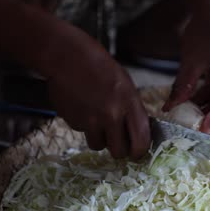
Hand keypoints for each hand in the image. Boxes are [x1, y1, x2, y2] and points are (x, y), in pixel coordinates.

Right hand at [41, 32, 149, 158]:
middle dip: (119, 150)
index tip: (137, 152)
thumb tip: (138, 135)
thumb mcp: (126, 86)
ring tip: (97, 119)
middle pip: (119, 152)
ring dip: (100, 138)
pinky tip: (83, 107)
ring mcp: (90, 120)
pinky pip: (83, 133)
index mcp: (129, 103)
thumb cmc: (101, 68)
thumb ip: (132, 111)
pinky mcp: (73, 121)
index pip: (141, 140)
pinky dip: (84, 126)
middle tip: (117, 142)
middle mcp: (111, 114)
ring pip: (98, 145)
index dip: (140, 151)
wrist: (68, 57)